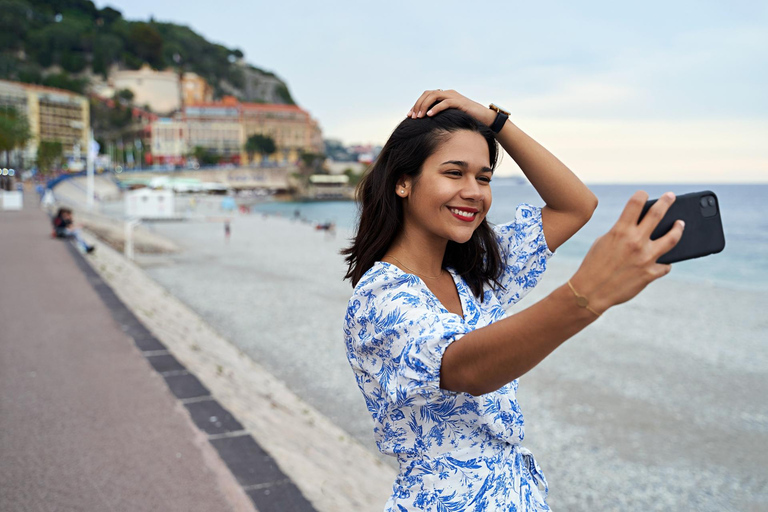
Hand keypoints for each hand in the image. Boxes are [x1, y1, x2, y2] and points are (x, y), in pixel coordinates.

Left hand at [407, 89, 495, 125]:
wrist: (485, 118)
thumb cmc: (467, 120)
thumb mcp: (450, 117)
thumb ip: (440, 117)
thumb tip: (425, 126)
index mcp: (444, 95)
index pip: (426, 95)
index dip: (416, 104)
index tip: (409, 116)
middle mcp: (448, 93)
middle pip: (427, 94)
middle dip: (418, 105)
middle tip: (412, 118)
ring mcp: (454, 96)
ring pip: (434, 95)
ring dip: (424, 106)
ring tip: (419, 117)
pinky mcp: (460, 102)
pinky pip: (445, 102)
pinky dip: (436, 108)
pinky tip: (429, 115)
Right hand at [570, 190, 684, 313]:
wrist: (591, 292)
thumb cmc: (593, 265)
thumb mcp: (603, 242)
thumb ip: (621, 232)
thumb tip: (639, 228)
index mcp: (620, 231)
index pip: (635, 203)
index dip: (641, 194)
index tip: (645, 193)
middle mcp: (636, 241)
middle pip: (658, 214)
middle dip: (667, 202)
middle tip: (671, 196)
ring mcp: (646, 258)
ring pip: (672, 238)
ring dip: (678, 228)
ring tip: (680, 224)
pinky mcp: (650, 274)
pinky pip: (665, 265)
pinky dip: (665, 262)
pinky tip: (664, 261)